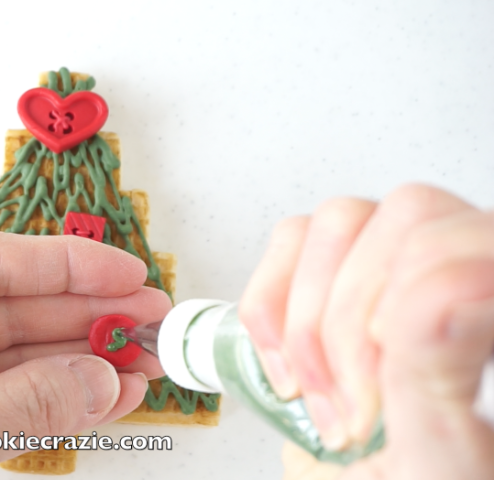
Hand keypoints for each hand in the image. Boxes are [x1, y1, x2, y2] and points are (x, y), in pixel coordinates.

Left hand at [0, 231, 169, 479]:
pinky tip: (97, 395)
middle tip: (146, 322)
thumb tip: (101, 380)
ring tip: (137, 364)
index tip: (125, 273)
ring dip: (73, 362)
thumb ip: (22, 406)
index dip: (64, 266)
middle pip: (4, 307)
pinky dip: (47, 401)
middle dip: (80, 317)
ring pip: (7, 355)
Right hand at [239, 184, 493, 478]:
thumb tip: (455, 277)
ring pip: (338, 221)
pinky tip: (285, 366)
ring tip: (317, 390)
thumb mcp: (435, 460)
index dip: (406, 305)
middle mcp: (454, 280)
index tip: (382, 386)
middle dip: (350, 320)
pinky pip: (287, 242)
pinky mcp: (327, 277)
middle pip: (402, 216)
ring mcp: (387, 272)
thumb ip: (435, 371)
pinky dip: (267, 307)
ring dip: (305, 320)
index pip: (461, 238)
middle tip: (352, 400)